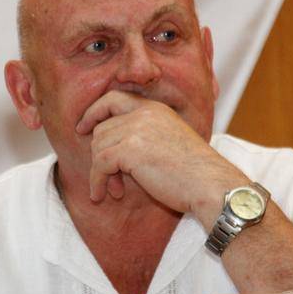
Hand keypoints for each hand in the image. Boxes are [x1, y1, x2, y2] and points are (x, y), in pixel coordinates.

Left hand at [76, 90, 244, 222]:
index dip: (94, 112)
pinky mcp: (130, 149)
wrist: (210, 185)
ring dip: (100, 172)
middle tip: (108, 178)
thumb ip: (144, 137)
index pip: (113, 98)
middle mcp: (144, 113)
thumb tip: (110, 150)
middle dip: (100, 155)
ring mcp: (136, 129)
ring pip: (98, 147)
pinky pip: (99, 164)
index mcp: (155, 109)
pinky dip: (97, 181)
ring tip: (113, 190)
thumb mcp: (169, 143)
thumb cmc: (195, 173)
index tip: (82, 128)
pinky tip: (102, 195)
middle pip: (102, 129)